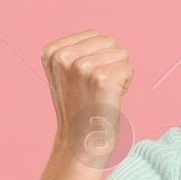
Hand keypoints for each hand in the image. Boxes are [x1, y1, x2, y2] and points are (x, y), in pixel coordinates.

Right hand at [40, 30, 133, 166]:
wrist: (80, 144)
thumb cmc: (79, 110)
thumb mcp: (65, 74)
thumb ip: (76, 52)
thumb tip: (102, 37)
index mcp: (52, 52)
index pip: (94, 35)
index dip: (97, 58)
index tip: (84, 82)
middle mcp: (64, 57)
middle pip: (109, 41)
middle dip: (109, 63)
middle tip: (95, 90)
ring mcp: (82, 67)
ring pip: (121, 54)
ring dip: (118, 74)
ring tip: (101, 94)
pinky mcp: (102, 78)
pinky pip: (128, 68)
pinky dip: (125, 84)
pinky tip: (110, 99)